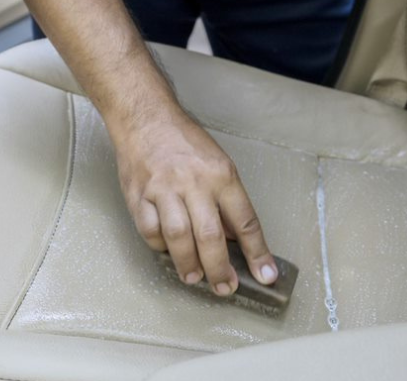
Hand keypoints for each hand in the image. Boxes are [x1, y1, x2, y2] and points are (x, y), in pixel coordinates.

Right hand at [115, 110, 278, 295]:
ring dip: (188, 264)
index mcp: (221, 175)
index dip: (257, 253)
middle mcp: (194, 183)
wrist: (145, 119)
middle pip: (210, 236)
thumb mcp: (218, 164)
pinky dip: (160, 247)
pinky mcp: (140, 196)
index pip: (245, 222)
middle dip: (220, 269)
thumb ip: (226, 201)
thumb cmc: (184, 142)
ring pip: (179, 238)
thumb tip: (234, 239)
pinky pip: (151, 231)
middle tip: (225, 287)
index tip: (266, 275)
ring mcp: (164, 190)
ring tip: (195, 278)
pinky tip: (168, 251)